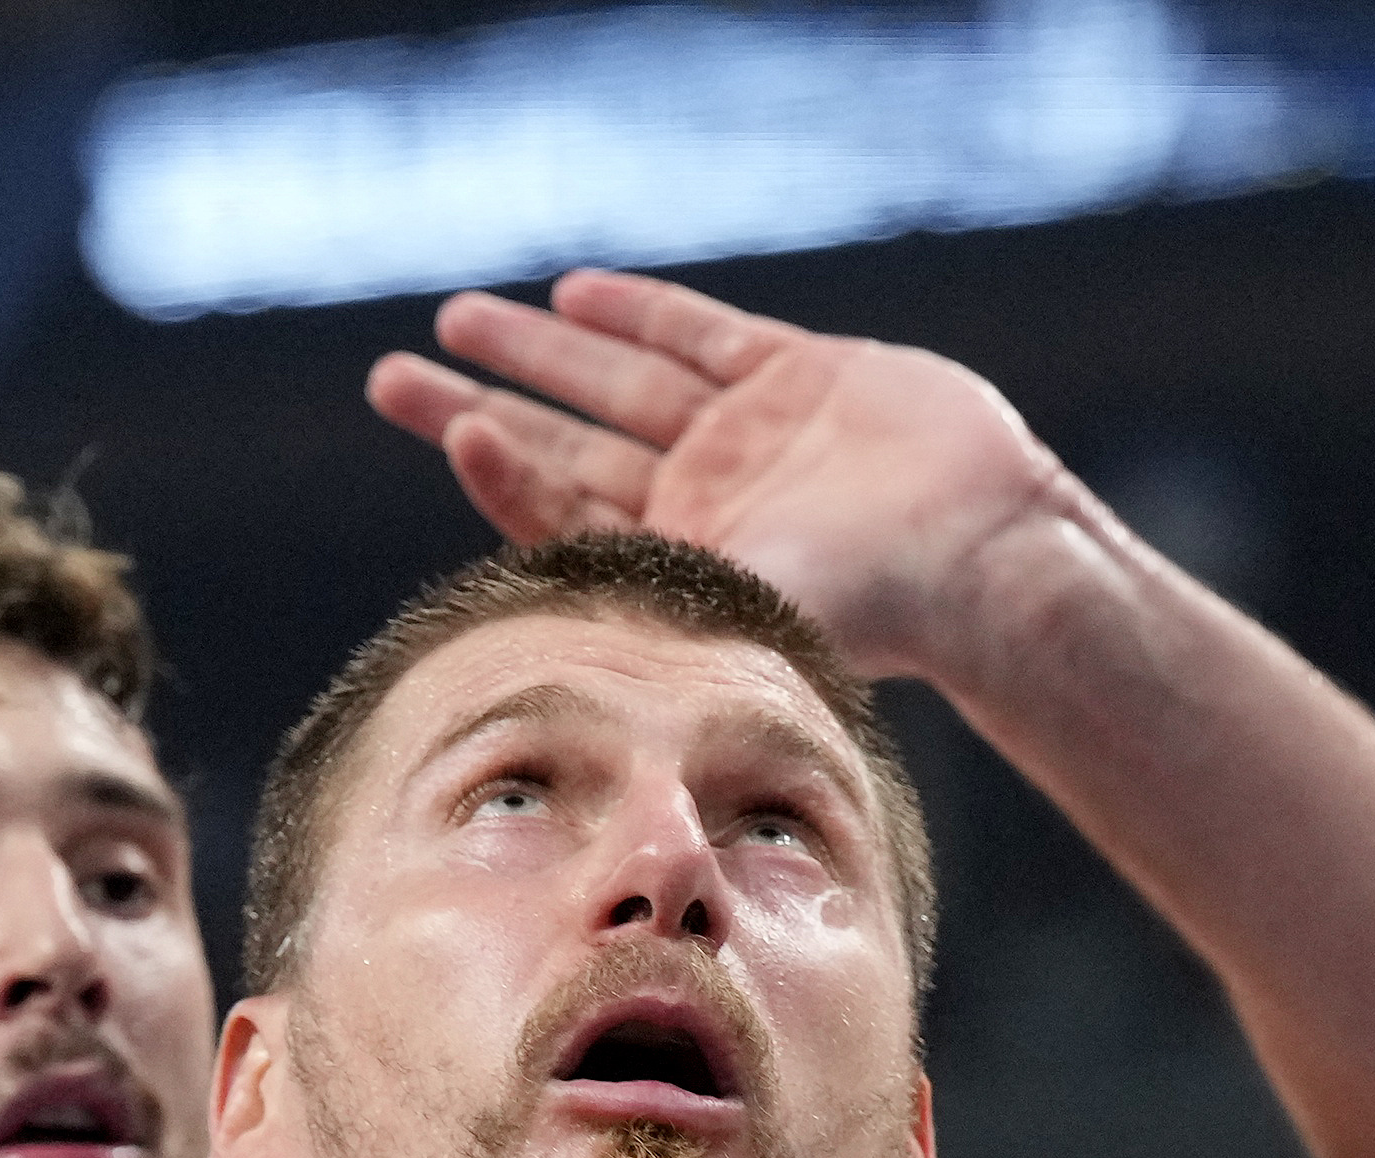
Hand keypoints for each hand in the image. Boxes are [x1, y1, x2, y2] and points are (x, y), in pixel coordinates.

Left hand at [364, 269, 1075, 678]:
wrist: (986, 558)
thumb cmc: (870, 612)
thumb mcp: (739, 618)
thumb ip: (646, 608)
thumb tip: (524, 646)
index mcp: (678, 566)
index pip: (561, 514)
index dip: (502, 472)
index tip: (453, 426)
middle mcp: (701, 502)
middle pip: (565, 443)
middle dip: (478, 402)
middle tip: (388, 378)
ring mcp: (749, 437)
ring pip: (620, 382)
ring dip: (542, 349)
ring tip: (460, 318)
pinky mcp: (804, 379)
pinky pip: (703, 338)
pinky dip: (641, 315)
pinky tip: (575, 295)